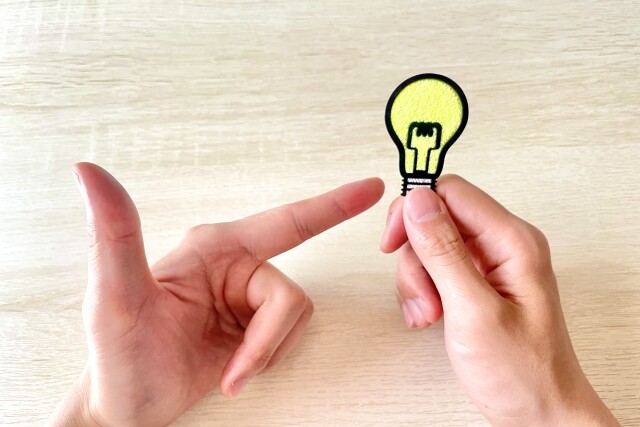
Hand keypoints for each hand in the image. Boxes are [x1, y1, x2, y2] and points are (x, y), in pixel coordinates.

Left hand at [50, 163, 383, 426]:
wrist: (130, 404)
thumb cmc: (119, 356)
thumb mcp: (113, 297)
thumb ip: (113, 234)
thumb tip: (90, 173)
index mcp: (214, 248)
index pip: (286, 221)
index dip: (332, 205)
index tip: (370, 188)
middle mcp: (236, 266)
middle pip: (290, 294)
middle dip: (267, 338)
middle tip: (237, 368)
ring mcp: (247, 297)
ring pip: (294, 317)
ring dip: (266, 351)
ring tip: (231, 367)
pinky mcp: (255, 324)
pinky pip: (288, 337)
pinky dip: (268, 358)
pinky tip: (238, 366)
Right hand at [380, 175, 618, 425]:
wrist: (539, 413)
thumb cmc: (522, 372)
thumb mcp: (474, 310)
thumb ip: (444, 251)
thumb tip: (419, 202)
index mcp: (513, 241)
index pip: (452, 193)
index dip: (415, 211)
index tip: (393, 240)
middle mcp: (503, 244)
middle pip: (436, 219)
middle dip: (416, 257)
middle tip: (422, 293)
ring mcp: (491, 263)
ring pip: (430, 245)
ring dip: (418, 280)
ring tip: (429, 312)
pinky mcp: (478, 280)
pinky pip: (436, 267)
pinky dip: (424, 290)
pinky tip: (431, 313)